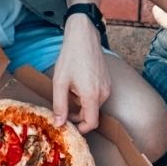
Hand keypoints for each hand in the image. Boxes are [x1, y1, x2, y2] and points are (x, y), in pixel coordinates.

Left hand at [51, 19, 110, 133]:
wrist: (83, 36)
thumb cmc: (71, 57)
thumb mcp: (60, 82)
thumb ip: (60, 105)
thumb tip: (59, 123)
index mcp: (92, 95)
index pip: (91, 123)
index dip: (80, 129)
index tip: (68, 126)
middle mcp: (103, 93)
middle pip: (92, 114)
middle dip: (77, 115)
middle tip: (62, 109)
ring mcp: (107, 86)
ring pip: (93, 105)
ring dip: (81, 104)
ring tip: (68, 91)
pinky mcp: (107, 81)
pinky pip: (96, 96)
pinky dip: (86, 96)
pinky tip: (76, 84)